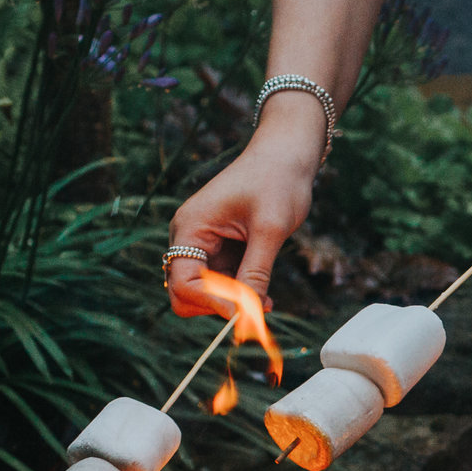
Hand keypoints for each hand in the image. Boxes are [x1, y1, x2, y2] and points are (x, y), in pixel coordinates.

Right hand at [165, 95, 321, 308]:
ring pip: (206, 292)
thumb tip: (248, 314)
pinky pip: (222, 283)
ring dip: (233, 303)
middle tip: (255, 310)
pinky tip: (266, 297)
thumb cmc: (278, 181)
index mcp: (190, 228)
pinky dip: (241, 294)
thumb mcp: (269, 230)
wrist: (287, 155)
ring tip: (268, 304)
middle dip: (217, 306)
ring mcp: (203, 244)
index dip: (212, 304)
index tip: (246, 315)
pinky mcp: (220, 249)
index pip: (184, 283)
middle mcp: (189, 237)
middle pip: (185, 292)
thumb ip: (256, 273)